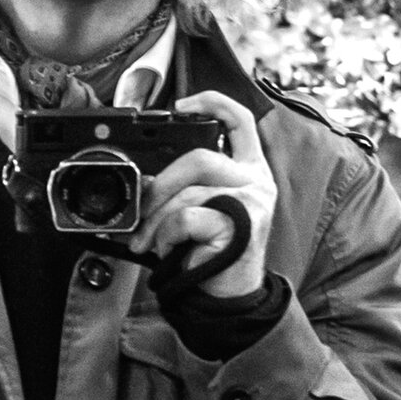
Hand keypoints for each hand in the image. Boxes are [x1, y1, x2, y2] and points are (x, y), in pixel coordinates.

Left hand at [131, 91, 276, 297]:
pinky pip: (188, 217)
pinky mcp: (241, 227)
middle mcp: (257, 182)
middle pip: (201, 157)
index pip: (241, 121)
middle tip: (143, 210)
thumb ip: (186, 188)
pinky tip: (170, 249)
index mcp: (250, 171)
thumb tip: (146, 179)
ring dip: (157, 218)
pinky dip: (168, 234)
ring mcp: (252, 204)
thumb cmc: (212, 254)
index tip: (182, 105)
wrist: (229, 297)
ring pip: (189, 191)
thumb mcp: (201, 212)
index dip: (213, 102)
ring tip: (149, 240)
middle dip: (161, 183)